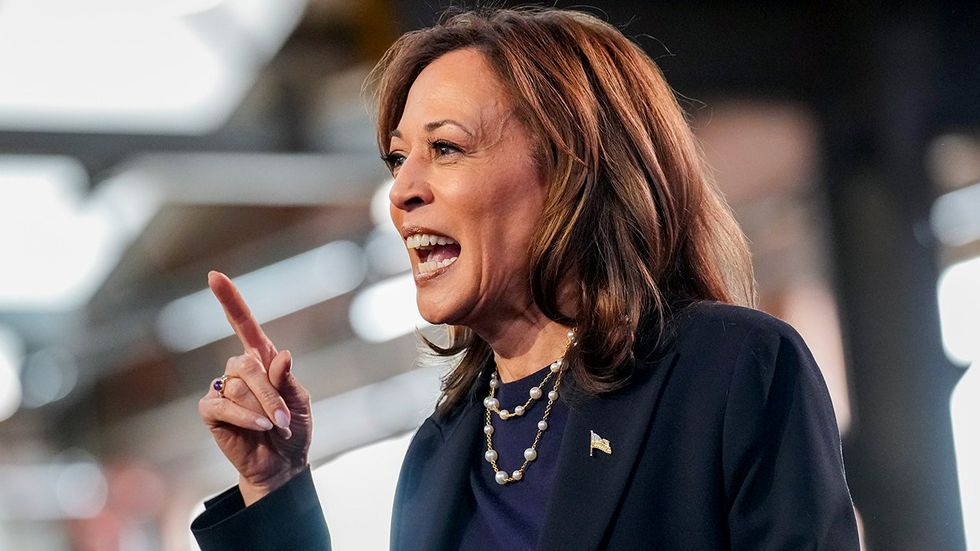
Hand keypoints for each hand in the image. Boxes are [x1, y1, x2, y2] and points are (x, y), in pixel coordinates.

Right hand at [198, 271, 312, 504]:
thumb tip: (281, 354)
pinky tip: (257, 428)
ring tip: (273, 428)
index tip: (214, 276)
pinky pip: (222, 405)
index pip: (243, 324)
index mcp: (262, 360)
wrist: (281, 465)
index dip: (230, 301)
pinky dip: (244, 417)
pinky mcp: (211, 411)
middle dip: (270, 394)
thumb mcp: (301, 403)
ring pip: (239, 386)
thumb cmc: (293, 430)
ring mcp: (222, 388)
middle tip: (284, 420)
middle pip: (248, 364)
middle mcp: (240, 370)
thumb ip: (288, 380)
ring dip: (262, 410)